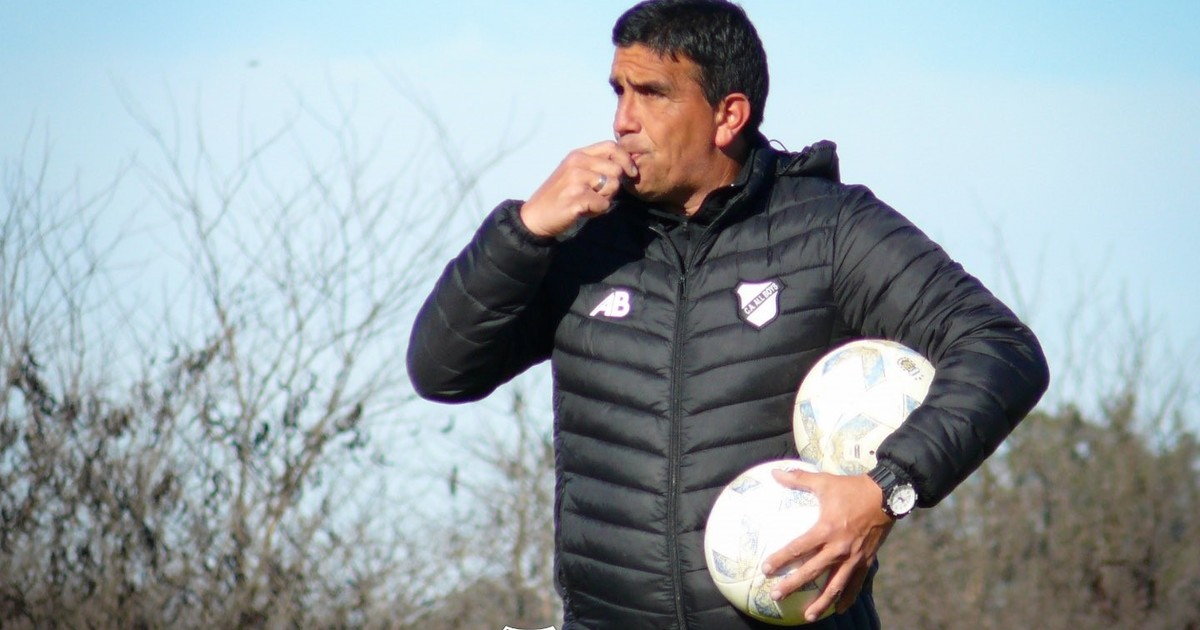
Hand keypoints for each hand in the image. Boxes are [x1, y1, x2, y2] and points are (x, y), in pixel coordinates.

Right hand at [519, 141, 637, 237]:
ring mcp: (576, 179)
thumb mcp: (574, 173)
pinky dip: (598, 211)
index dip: (626, 159)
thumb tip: (625, 166)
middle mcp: (577, 162)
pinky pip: (604, 204)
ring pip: (613, 186)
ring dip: (606, 198)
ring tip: (589, 202)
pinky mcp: (577, 197)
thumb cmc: (559, 196)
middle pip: (616, 169)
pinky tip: (583, 210)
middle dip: (614, 186)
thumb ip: (595, 166)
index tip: (631, 173)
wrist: (535, 216)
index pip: (611, 146)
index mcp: (578, 154)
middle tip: (598, 196)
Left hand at [760, 469, 895, 621]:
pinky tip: (839, 609)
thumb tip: (774, 472)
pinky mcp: (866, 561)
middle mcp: (839, 548)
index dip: (781, 559)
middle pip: (812, 572)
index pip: (798, 548)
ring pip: (835, 586)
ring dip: (821, 602)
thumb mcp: (824, 481)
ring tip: (808, 617)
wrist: (887, 495)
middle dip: (792, 585)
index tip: (766, 569)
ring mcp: (854, 558)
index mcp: (826, 529)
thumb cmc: (853, 488)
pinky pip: (855, 584)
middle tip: (776, 596)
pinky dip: (847, 598)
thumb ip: (798, 479)